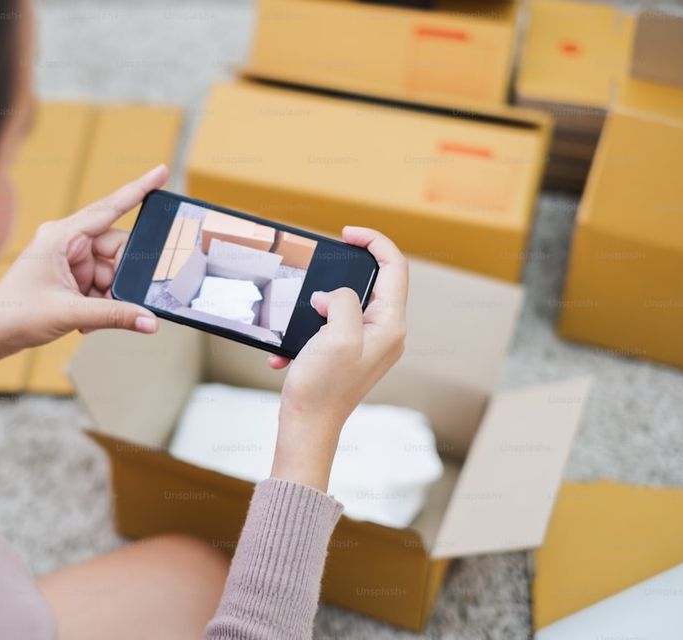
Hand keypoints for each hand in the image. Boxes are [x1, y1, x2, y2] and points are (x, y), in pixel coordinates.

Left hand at [0, 165, 166, 355]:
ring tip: (91, 318)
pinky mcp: (68, 278)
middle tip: (124, 301)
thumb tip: (150, 320)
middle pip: (115, 250)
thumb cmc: (16, 314)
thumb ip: (115, 316)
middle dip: (121, 279)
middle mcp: (66, 242)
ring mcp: (68, 260)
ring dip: (108, 297)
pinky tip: (85, 320)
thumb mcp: (71, 313)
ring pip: (110, 272)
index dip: (138, 190)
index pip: (109, 208)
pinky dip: (99, 304)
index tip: (161, 172)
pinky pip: (99, 286)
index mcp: (62, 235)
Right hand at [268, 226, 407, 491]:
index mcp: (390, 325)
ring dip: (316, 308)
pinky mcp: (346, 353)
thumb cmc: (323, 388)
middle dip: (340, 276)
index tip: (346, 234)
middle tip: (317, 270)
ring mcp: (365, 344)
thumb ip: (343, 302)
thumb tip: (332, 296)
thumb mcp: (338, 334)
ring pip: (344, 305)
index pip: (395, 267)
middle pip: (371, 283)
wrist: (307, 428)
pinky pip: (327, 328)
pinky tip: (287, 353)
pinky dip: (305, 333)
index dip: (374, 242)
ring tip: (297, 322)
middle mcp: (384, 333)